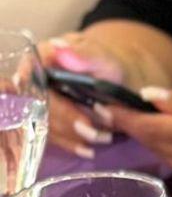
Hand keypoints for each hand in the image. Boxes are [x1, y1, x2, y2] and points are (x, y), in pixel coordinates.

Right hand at [39, 34, 124, 157]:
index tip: (84, 123)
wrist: (115, 77)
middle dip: (70, 126)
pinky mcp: (44, 117)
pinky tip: (88, 150)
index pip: (38, 88)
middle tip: (96, 135)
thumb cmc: (109, 64)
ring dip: (72, 137)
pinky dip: (70, 143)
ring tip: (101, 140)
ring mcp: (36, 101)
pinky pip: (51, 134)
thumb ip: (86, 54)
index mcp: (40, 60)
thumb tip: (59, 46)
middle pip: (42, 111)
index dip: (60, 109)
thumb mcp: (104, 57)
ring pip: (46, 126)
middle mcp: (32, 82)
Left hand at [105, 83, 171, 184]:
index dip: (125, 118)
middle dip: (133, 128)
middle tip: (115, 111)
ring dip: (149, 140)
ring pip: (163, 156)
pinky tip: (167, 137)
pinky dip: (167, 150)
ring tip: (138, 122)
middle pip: (152, 144)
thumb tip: (146, 98)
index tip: (106, 106)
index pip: (148, 128)